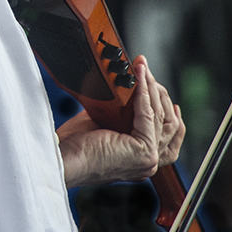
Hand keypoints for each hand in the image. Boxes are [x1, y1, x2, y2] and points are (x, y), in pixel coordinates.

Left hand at [56, 56, 184, 187]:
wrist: (63, 158)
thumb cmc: (76, 146)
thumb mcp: (104, 124)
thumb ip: (120, 113)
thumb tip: (126, 90)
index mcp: (140, 159)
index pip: (166, 131)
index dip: (165, 106)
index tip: (155, 85)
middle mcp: (148, 162)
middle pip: (168, 122)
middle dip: (159, 92)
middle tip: (145, 70)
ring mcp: (148, 159)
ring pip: (162, 116)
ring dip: (152, 88)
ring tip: (142, 68)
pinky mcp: (143, 151)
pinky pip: (149, 114)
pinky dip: (144, 92)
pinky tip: (138, 77)